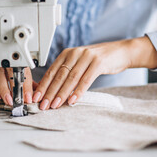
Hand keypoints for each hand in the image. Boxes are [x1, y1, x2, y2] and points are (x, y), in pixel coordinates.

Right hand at [0, 58, 35, 105]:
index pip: (24, 72)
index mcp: (16, 59)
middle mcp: (5, 57)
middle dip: (17, 88)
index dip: (27, 86)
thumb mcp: (14, 71)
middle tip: (20, 100)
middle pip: (13, 72)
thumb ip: (25, 81)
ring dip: (4, 88)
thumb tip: (37, 92)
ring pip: (0, 73)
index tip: (28, 98)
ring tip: (8, 100)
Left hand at [32, 36, 156, 109]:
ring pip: (71, 78)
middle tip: (43, 105)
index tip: (36, 98)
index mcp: (67, 54)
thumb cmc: (98, 60)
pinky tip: (73, 100)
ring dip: (62, 93)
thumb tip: (53, 91)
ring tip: (55, 105)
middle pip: (59, 75)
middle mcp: (75, 53)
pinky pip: (86, 79)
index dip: (43, 85)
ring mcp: (87, 57)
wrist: (120, 52)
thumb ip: (68, 73)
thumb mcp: (80, 63)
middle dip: (49, 92)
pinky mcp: (99, 62)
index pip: (51, 71)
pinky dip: (78, 91)